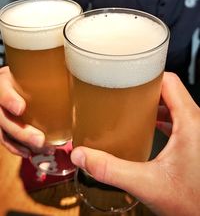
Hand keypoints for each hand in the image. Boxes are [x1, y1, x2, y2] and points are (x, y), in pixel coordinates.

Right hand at [0, 66, 44, 156]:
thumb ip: (44, 76)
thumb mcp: (29, 72)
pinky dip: (17, 148)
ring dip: (23, 144)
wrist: (9, 83)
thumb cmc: (24, 76)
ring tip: (43, 149)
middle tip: (40, 140)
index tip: (21, 108)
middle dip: (21, 132)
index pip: (2, 91)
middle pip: (3, 119)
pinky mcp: (1, 126)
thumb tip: (72, 76)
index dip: (9, 100)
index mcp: (3, 84)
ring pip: (4, 132)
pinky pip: (5, 140)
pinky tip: (30, 152)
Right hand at [71, 72, 199, 215]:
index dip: (148, 74)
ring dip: (153, 103)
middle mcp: (197, 121)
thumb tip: (82, 155)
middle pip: (169, 90)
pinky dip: (162, 115)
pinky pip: (178, 117)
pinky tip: (146, 124)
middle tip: (123, 92)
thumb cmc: (191, 203)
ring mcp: (198, 130)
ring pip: (174, 103)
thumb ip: (111, 169)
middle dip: (145, 89)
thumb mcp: (147, 184)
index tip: (129, 75)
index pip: (169, 81)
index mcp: (190, 122)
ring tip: (131, 106)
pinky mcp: (196, 139)